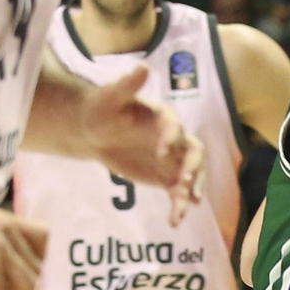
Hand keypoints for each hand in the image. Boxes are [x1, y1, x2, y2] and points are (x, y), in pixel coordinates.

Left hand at [80, 65, 205, 225]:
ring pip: (191, 177)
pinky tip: (174, 222)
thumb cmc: (103, 108)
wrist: (95, 130)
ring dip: (191, 192)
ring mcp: (172, 160)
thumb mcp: (110, 97)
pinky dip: (179, 206)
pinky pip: (179, 193)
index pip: (174, 127)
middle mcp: (174, 138)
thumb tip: (142, 66)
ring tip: (184, 209)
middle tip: (184, 184)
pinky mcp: (166, 177)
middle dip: (193, 169)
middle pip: (194, 153)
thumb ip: (126, 85)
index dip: (171, 138)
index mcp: (163, 117)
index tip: (161, 152)